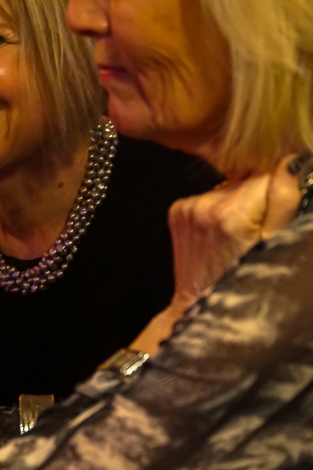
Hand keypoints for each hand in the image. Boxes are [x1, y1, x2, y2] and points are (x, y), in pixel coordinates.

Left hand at [131, 155, 303, 353]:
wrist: (199, 305)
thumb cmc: (245, 282)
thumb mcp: (274, 246)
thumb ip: (284, 203)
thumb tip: (291, 163)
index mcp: (232, 212)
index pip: (268, 177)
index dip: (280, 193)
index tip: (278, 216)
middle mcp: (205, 203)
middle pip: (248, 182)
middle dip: (259, 200)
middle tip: (258, 232)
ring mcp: (187, 206)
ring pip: (229, 189)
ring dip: (239, 204)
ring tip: (239, 237)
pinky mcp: (177, 211)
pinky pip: (210, 198)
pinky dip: (219, 210)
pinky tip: (221, 234)